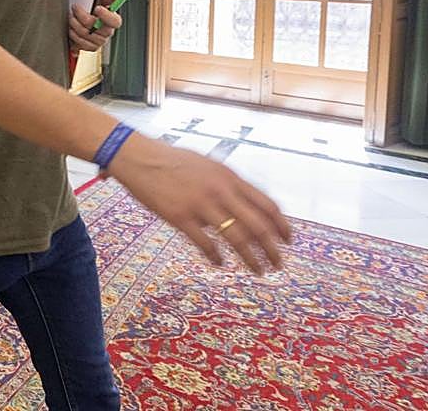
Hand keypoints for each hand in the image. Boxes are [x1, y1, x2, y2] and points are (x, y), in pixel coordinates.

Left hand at [68, 0, 120, 51]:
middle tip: (75, 7)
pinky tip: (71, 28)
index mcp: (113, 21)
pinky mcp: (90, 47)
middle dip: (83, 17)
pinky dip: (73, 36)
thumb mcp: (102, 0)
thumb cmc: (94, 9)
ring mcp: (99, 41)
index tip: (97, 8)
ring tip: (71, 17)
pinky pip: (81, 44)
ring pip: (86, 35)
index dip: (106, 16)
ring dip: (75, 25)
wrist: (86, 20)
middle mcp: (107, 33)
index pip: (115, 22)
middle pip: (97, 28)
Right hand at [108, 135, 290, 274]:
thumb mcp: (208, 166)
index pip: (267, 204)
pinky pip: (205, 243)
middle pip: (258, 226)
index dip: (282, 225)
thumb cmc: (172, 161)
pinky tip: (219, 263)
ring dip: (251, 258)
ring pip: (237, 238)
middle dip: (273, 249)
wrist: (139, 157)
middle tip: (278, 265)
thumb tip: (244, 205)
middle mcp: (220, 191)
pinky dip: (216, 257)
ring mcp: (200, 204)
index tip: (289, 240)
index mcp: (229, 177)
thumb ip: (227, 185)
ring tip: (258, 270)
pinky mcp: (180, 217)